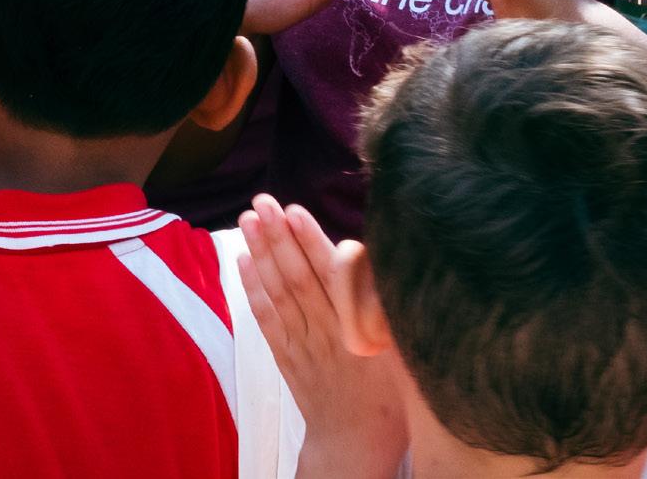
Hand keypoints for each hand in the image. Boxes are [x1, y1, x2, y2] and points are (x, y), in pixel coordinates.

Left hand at [240, 196, 408, 478]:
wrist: (356, 445)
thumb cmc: (390, 395)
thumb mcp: (401, 352)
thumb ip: (383, 309)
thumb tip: (367, 258)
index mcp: (356, 329)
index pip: (329, 278)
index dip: (310, 243)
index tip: (294, 211)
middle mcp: (324, 332)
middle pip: (297, 278)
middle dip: (278, 236)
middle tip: (262, 201)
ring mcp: (300, 343)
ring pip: (277, 293)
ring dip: (261, 253)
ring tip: (247, 218)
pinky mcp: (285, 355)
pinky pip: (266, 319)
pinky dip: (252, 289)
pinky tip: (244, 261)